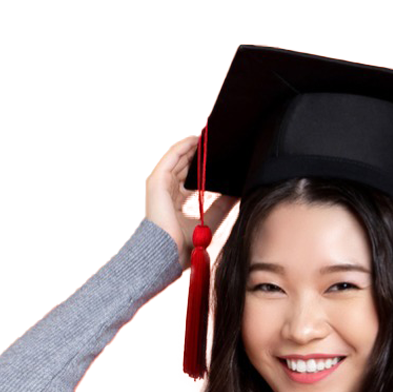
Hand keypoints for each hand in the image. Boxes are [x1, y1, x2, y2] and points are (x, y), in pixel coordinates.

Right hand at [144, 134, 238, 270]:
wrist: (167, 255)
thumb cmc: (182, 247)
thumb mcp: (208, 222)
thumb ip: (220, 207)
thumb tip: (236, 194)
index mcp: (174, 203)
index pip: (188, 180)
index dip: (201, 168)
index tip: (217, 159)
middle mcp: (166, 192)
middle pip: (183, 166)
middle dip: (199, 153)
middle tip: (217, 143)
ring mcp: (159, 186)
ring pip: (178, 158)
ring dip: (193, 146)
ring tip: (210, 136)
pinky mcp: (156, 181)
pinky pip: (171, 156)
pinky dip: (184, 146)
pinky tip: (198, 138)